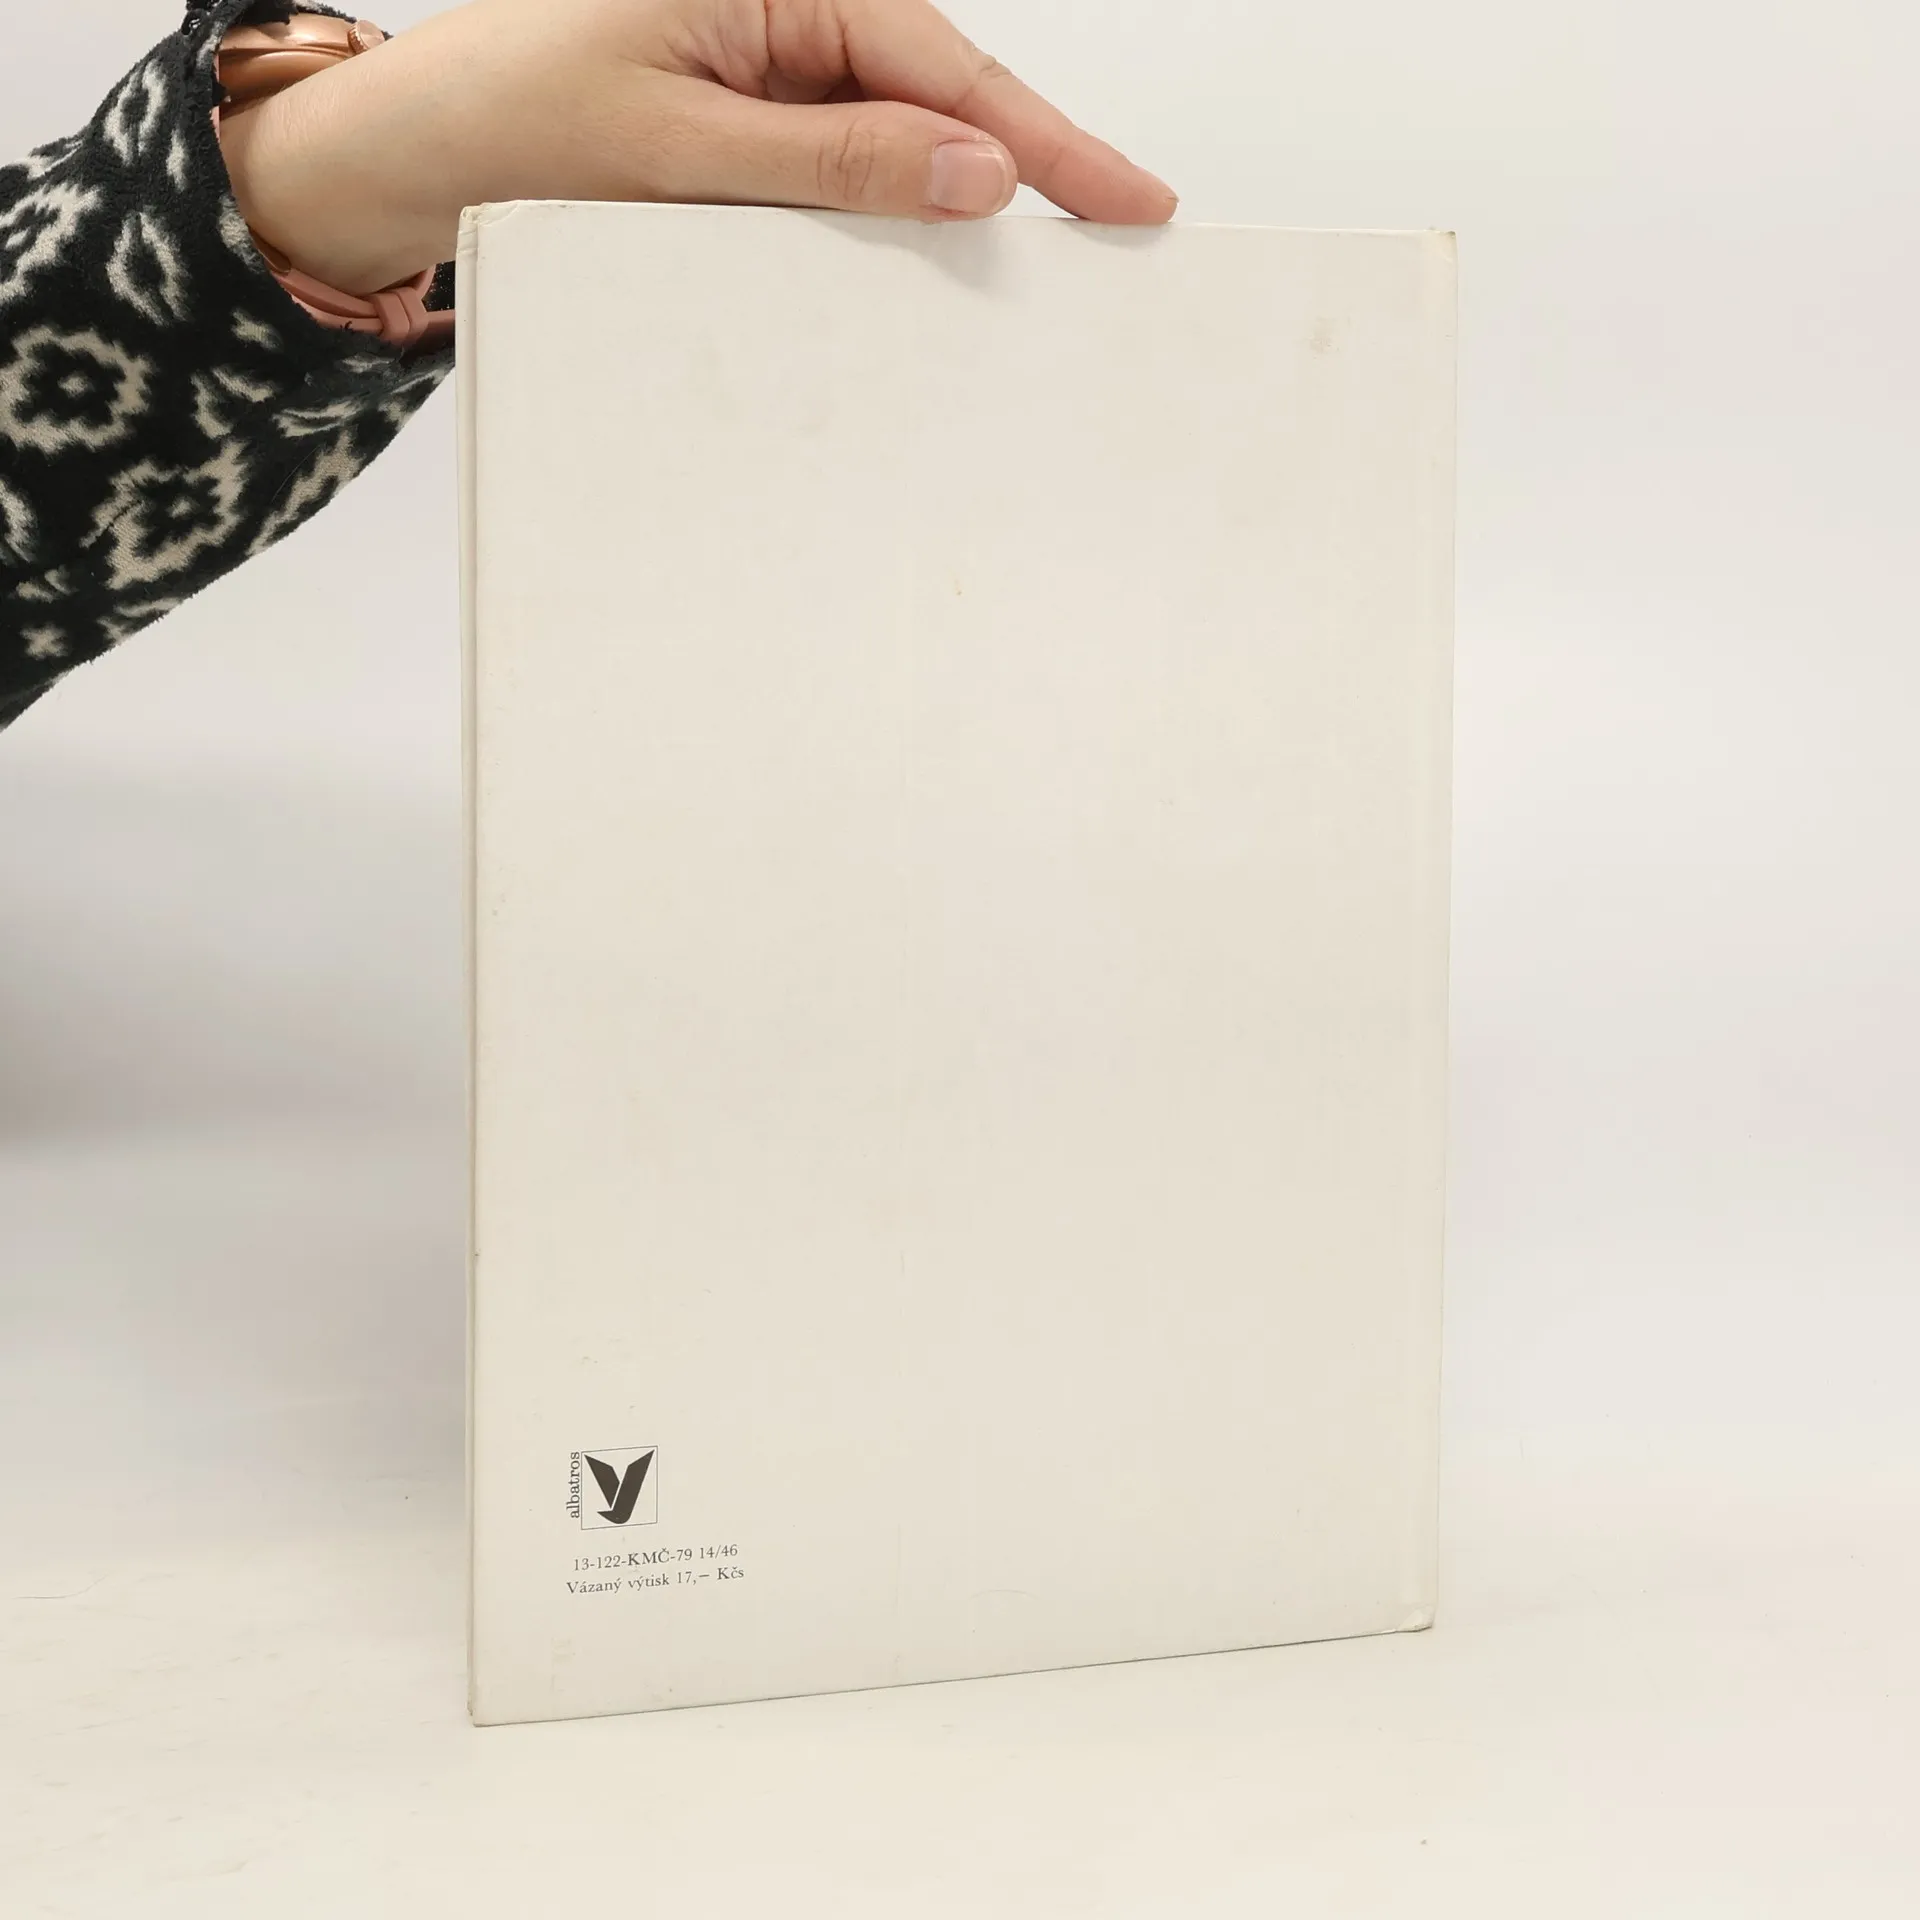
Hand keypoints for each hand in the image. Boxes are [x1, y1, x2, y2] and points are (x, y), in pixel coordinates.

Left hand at [217, 0, 1177, 295]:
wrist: (419, 147)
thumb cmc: (516, 114)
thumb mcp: (685, 148)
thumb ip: (834, 159)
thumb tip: (972, 172)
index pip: (943, 65)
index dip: (1045, 139)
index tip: (1128, 194)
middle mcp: (782, 8)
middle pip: (943, 89)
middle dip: (1033, 159)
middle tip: (1126, 223)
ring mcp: (770, 61)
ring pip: (902, 129)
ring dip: (965, 191)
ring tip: (1058, 245)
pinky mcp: (752, 114)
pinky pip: (847, 158)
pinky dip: (895, 205)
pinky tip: (937, 245)